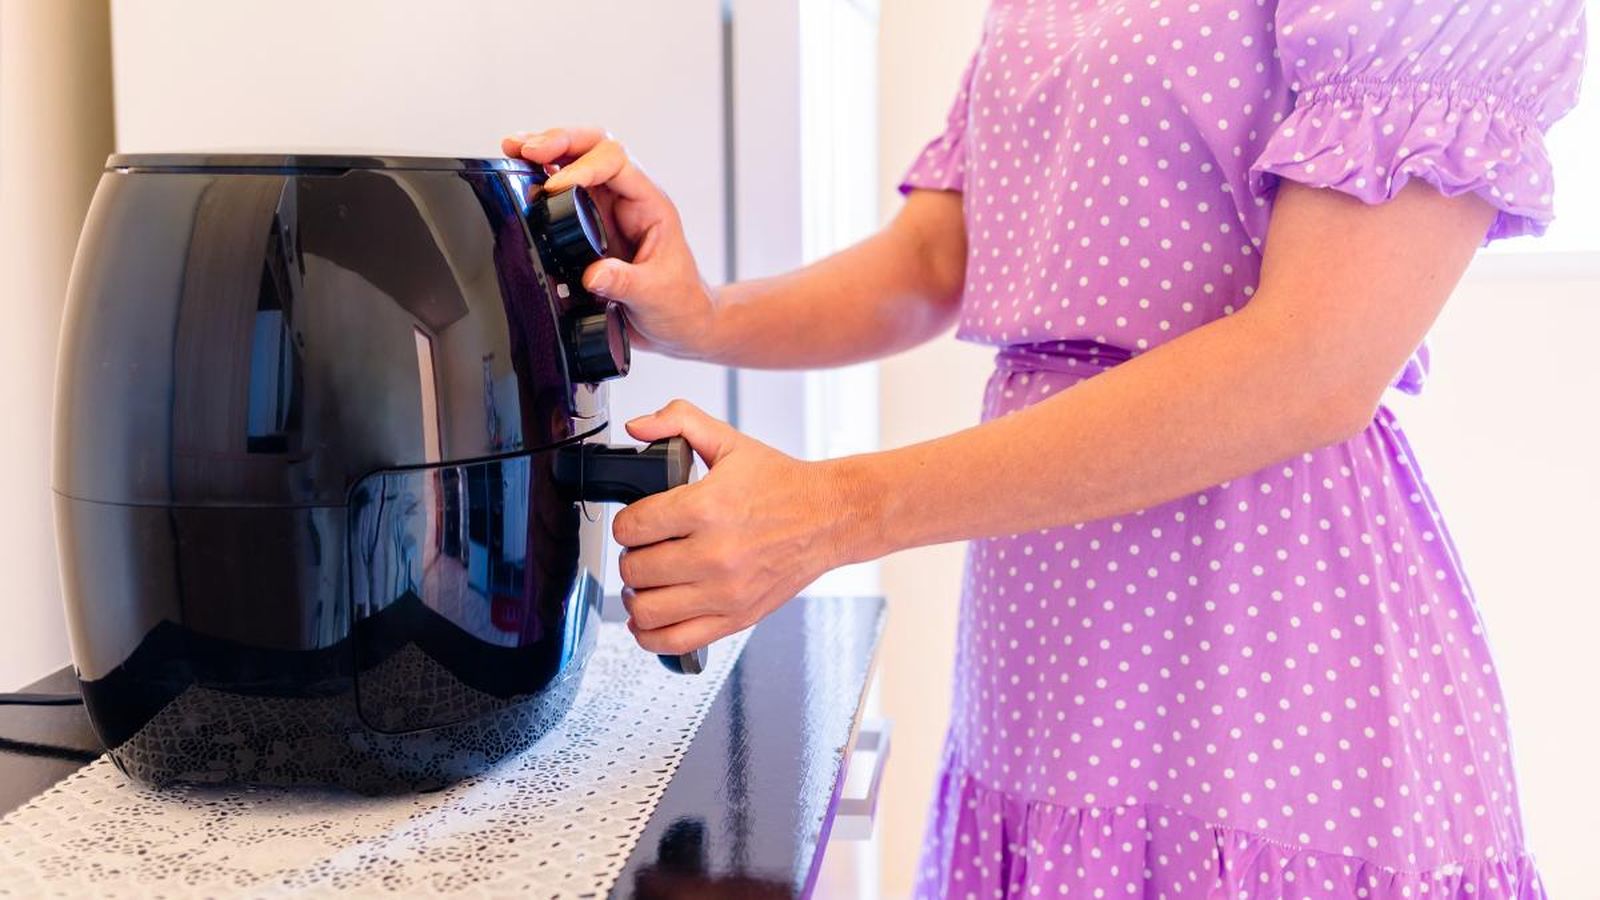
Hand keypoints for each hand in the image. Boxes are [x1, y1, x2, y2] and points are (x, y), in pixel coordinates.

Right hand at [501, 127, 718, 357]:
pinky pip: (564, 191)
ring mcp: (608, 208)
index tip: (555, 186)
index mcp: (650, 204)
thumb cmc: (679, 302)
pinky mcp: (590, 224)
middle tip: (527, 149)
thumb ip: (625, 283)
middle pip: (595, 147)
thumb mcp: (656, 295)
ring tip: (513, 149)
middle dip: (561, 141)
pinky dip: (541, 178)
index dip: (584, 167)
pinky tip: (520, 174)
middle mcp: (628, 198)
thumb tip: (592, 274)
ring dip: (546, 151)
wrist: (679, 323)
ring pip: (577, 161)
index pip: (617, 163)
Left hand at [612, 401, 857, 654]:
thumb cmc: (782, 485)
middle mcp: (715, 554)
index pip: (632, 527)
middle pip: (635, 569)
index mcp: (707, 508)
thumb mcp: (729, 441)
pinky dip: (651, 634)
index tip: (637, 522)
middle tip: (644, 549)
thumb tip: (638, 425)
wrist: (830, 518)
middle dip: (631, 557)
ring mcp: (725, 592)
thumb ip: (679, 421)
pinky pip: (675, 642)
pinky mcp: (736, 617)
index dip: (626, 523)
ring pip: (647, 610)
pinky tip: (652, 617)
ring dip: (637, 595)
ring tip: (648, 581)